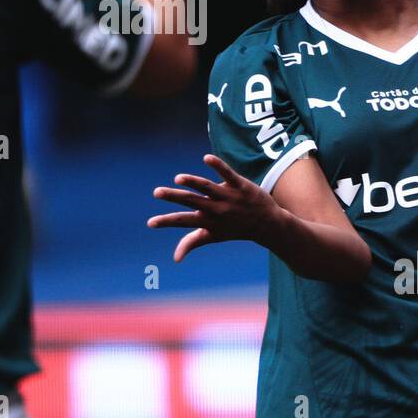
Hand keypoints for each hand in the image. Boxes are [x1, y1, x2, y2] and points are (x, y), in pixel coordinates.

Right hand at [149, 154, 285, 261]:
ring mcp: (229, 197)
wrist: (267, 224)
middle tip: (156, 192)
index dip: (166, 222)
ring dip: (193, 182)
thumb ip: (192, 243)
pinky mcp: (240, 185)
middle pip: (191, 201)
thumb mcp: (214, 237)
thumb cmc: (236, 229)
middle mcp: (216, 210)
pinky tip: (206, 158)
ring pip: (208, 187)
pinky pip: (228, 174)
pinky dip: (217, 166)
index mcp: (208, 221)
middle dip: (174, 197)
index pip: (183, 221)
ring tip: (178, 179)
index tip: (151, 223)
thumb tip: (175, 258)